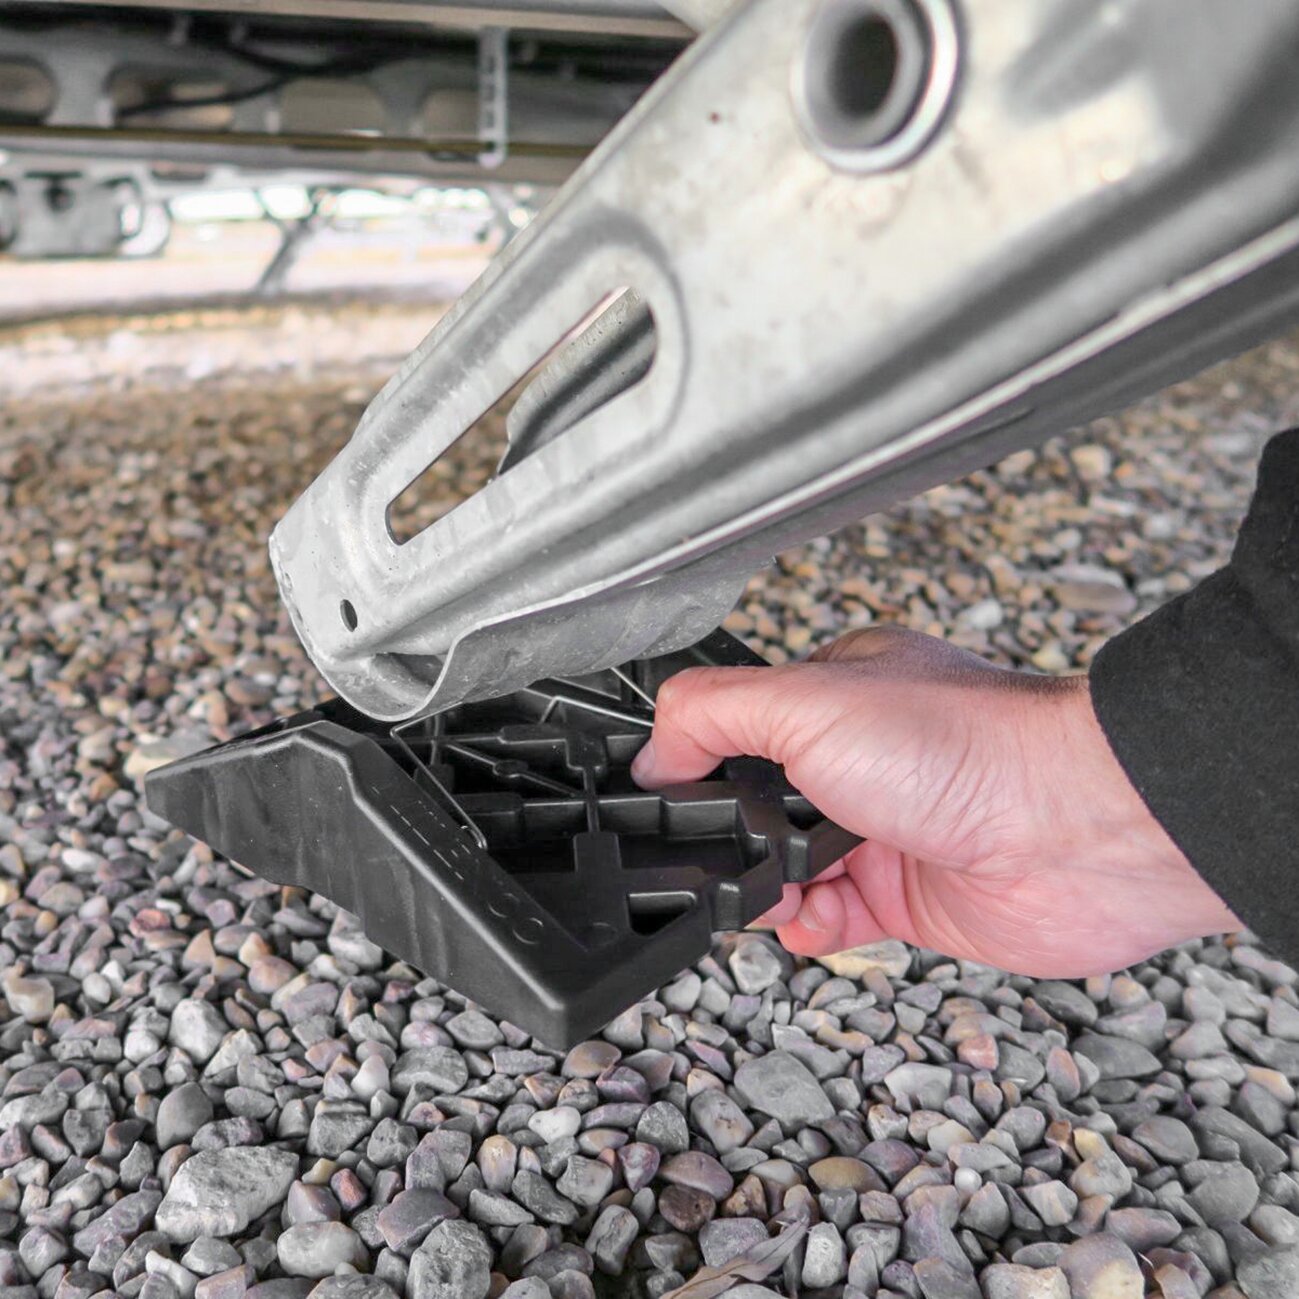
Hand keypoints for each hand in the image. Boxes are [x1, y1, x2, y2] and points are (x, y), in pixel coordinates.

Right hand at [632, 627, 1238, 975]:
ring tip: (771, 895)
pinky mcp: (911, 893)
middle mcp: (862, 756)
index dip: (701, 766)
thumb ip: (712, 715)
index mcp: (838, 692)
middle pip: (760, 807)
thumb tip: (650, 753)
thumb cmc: (969, 747)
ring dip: (766, 890)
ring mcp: (886, 827)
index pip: (740, 725)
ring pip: (790, 869)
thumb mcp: (805, 704)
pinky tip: (808, 922)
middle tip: (721, 858)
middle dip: (733, 840)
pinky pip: (833, 918)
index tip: (671, 798)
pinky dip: (809, 926)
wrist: (1080, 830)